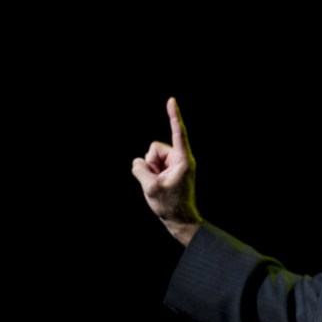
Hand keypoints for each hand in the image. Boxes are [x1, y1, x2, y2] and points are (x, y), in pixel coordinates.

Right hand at [131, 97, 201, 245]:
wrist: (181, 221)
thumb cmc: (170, 205)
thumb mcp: (150, 188)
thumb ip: (140, 169)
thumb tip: (138, 161)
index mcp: (183, 160)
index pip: (178, 132)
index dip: (173, 115)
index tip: (171, 100)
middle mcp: (181, 158)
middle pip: (155, 148)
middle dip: (150, 162)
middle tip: (157, 182)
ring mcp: (176, 164)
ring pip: (152, 156)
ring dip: (150, 169)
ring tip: (159, 185)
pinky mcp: (171, 169)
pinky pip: (153, 164)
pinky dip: (151, 173)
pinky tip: (158, 185)